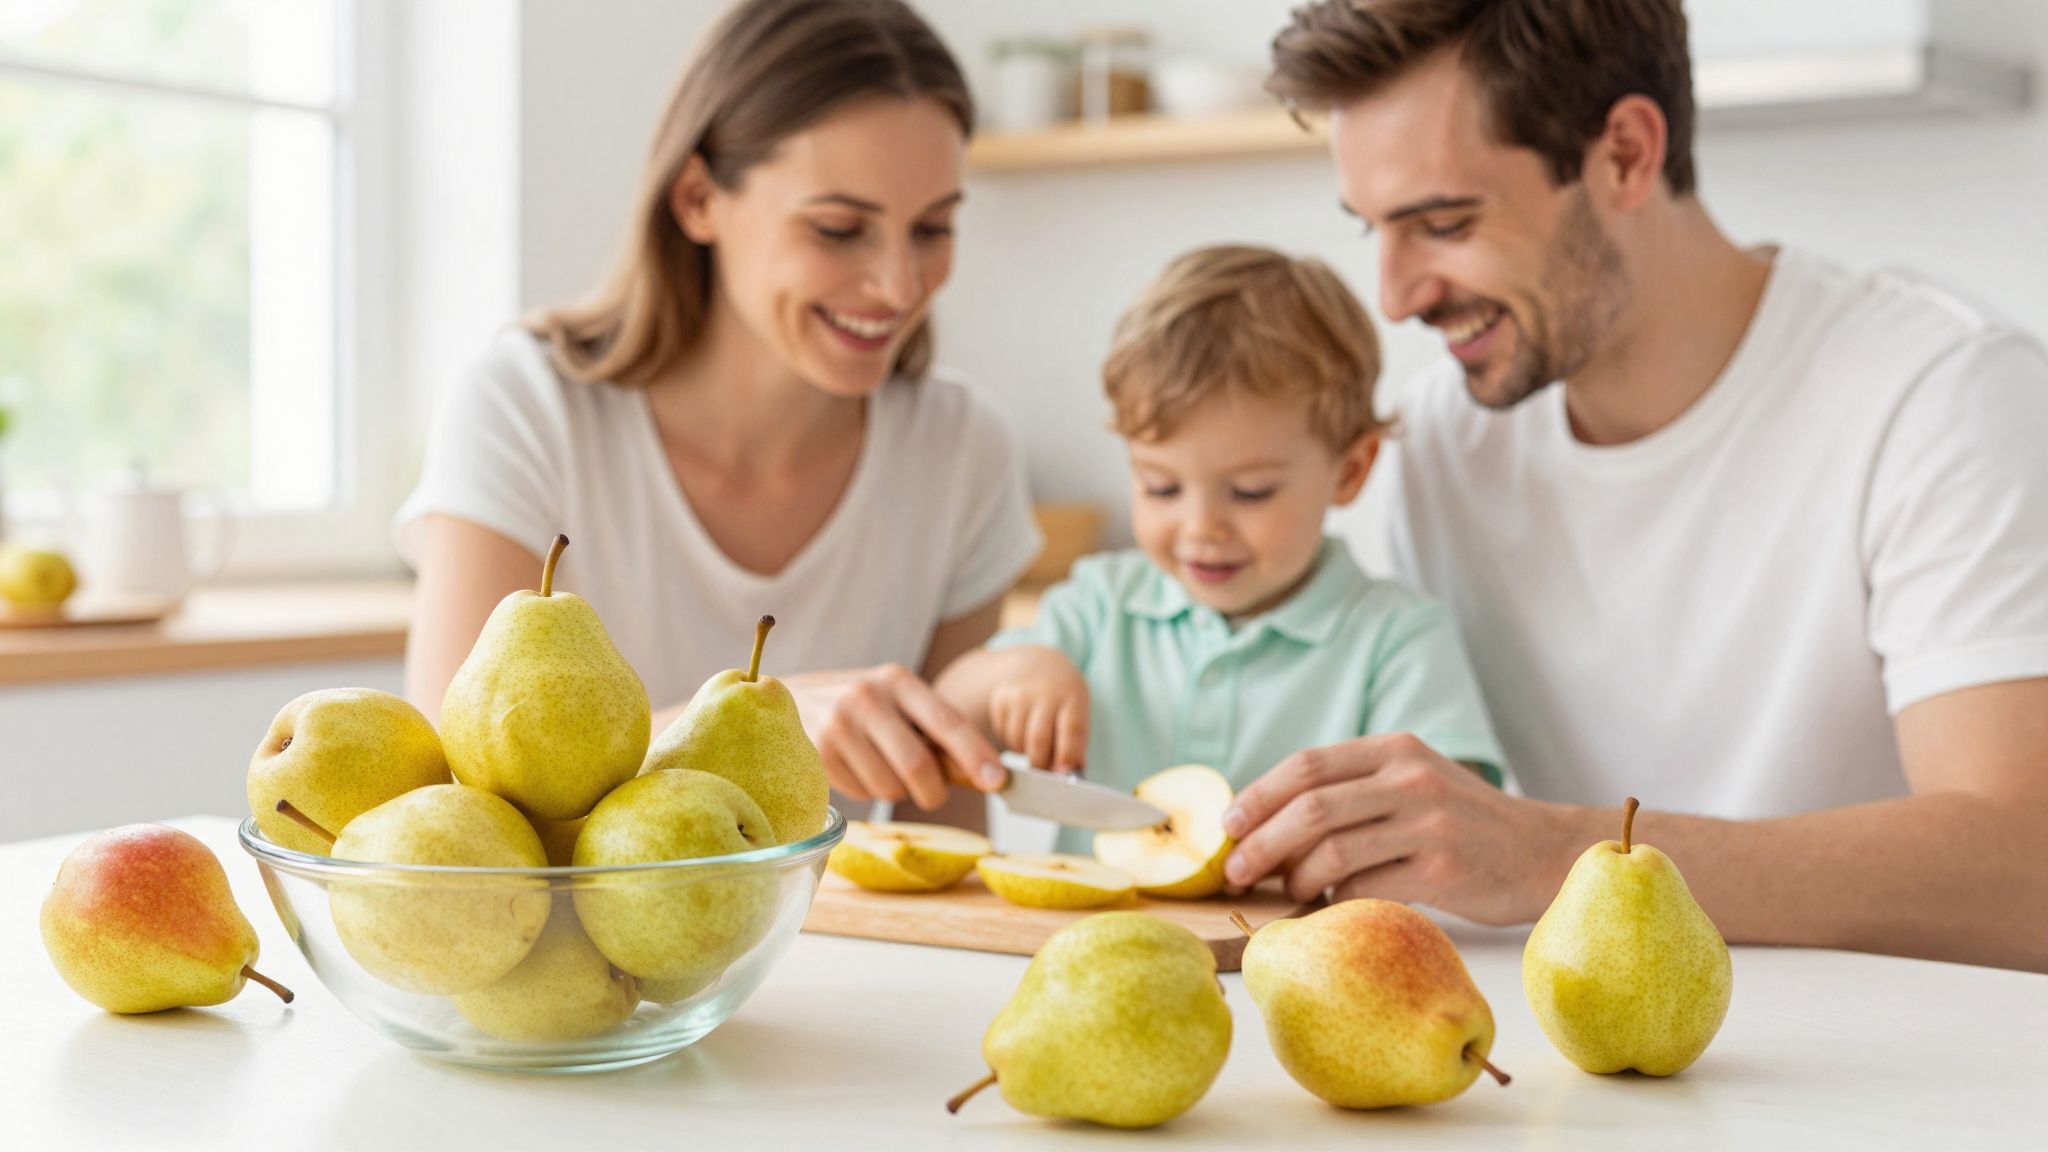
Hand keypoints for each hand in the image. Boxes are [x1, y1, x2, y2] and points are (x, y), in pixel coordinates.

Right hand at [785, 664, 1007, 810]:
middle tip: (933, 796)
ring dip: (896, 792)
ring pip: (889, 788)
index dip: (975, 754)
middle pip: (918, 766)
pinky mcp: (817, 753)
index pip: (946, 721)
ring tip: (882, 768)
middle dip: (934, 793)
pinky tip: (855, 767)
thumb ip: (935, 732)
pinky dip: (867, 791)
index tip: (998, 780)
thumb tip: (986, 774)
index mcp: (898, 681)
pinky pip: (861, 794)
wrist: (790, 699)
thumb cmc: (863, 709)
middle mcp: (867, 697)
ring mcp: (838, 725)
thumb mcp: (898, 703)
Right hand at [985, 648, 1088, 771]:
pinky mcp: (1000, 698)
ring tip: (1033, 745)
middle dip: (1040, 763)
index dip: (1066, 756)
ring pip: (1017, 740)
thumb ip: (1075, 743)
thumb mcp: (1077, 712)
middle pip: (1038, 740)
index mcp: (1072, 695)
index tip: (1062, 774)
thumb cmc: (1063, 699)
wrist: (1039, 665)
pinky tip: (1020, 730)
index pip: (1071, 731)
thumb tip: (1066, 774)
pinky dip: (1011, 740)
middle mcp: (1045, 691)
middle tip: (1043, 771)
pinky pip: (1002, 733)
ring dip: (1024, 751)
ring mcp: (1020, 693)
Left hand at [1221, 733, 1579, 924]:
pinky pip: (1366, 888)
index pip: (1307, 764)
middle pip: (1310, 806)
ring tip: (1282, 893)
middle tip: (1234, 870)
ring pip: (1332, 850)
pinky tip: (1327, 908)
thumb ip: (1354, 790)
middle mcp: (1411, 777)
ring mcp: (1429, 823)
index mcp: (1395, 749)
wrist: (1544, 852)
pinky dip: (1335, 901)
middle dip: (1260, 841)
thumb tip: (1269, 823)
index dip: (1258, 794)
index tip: (1229, 825)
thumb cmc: (1463, 824)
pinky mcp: (1443, 870)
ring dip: (1293, 878)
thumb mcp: (1414, 782)